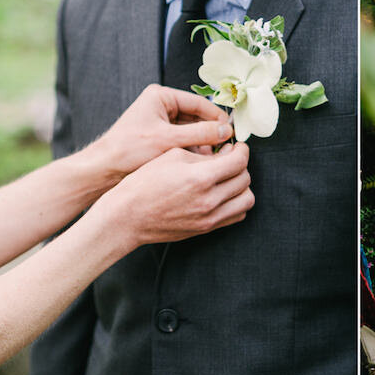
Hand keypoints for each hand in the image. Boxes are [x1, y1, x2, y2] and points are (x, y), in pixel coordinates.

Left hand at [91, 84, 232, 177]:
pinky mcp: (159, 137)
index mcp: (160, 96)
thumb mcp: (168, 140)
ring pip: (191, 130)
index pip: (198, 103)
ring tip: (213, 158)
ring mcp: (160, 121)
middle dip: (209, 133)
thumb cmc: (128, 150)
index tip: (231, 132)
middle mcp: (161, 105)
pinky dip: (192, 150)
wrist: (103, 169)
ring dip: (202, 143)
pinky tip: (200, 162)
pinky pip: (183, 140)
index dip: (217, 118)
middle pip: (196, 117)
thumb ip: (200, 134)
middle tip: (225, 148)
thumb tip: (227, 131)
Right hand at [99, 142, 252, 245]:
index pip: (239, 161)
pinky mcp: (206, 228)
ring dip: (242, 186)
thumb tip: (227, 152)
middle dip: (241, 165)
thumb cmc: (144, 183)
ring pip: (247, 199)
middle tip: (230, 158)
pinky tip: (224, 194)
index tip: (237, 146)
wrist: (127, 216)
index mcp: (200, 178)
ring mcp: (209, 217)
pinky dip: (236, 203)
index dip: (242, 150)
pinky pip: (237, 215)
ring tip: (229, 177)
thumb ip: (204, 154)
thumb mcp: (172, 156)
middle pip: (245, 178)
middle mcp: (209, 200)